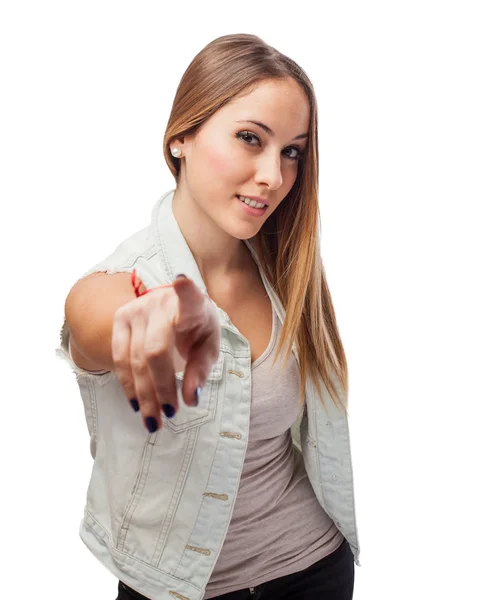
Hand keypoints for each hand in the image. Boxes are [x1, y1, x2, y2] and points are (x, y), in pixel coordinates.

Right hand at [111, 275, 220, 431]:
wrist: (173, 309)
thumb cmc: (196, 329)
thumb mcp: (208, 347)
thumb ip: (201, 371)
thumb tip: (190, 398)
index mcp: (191, 305)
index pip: (188, 296)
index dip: (185, 289)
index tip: (183, 280)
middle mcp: (160, 302)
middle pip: (155, 351)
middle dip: (161, 387)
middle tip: (169, 414)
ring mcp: (136, 308)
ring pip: (134, 359)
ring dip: (143, 394)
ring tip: (154, 421)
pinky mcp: (120, 317)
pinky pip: (119, 357)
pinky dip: (128, 384)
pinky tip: (137, 403)